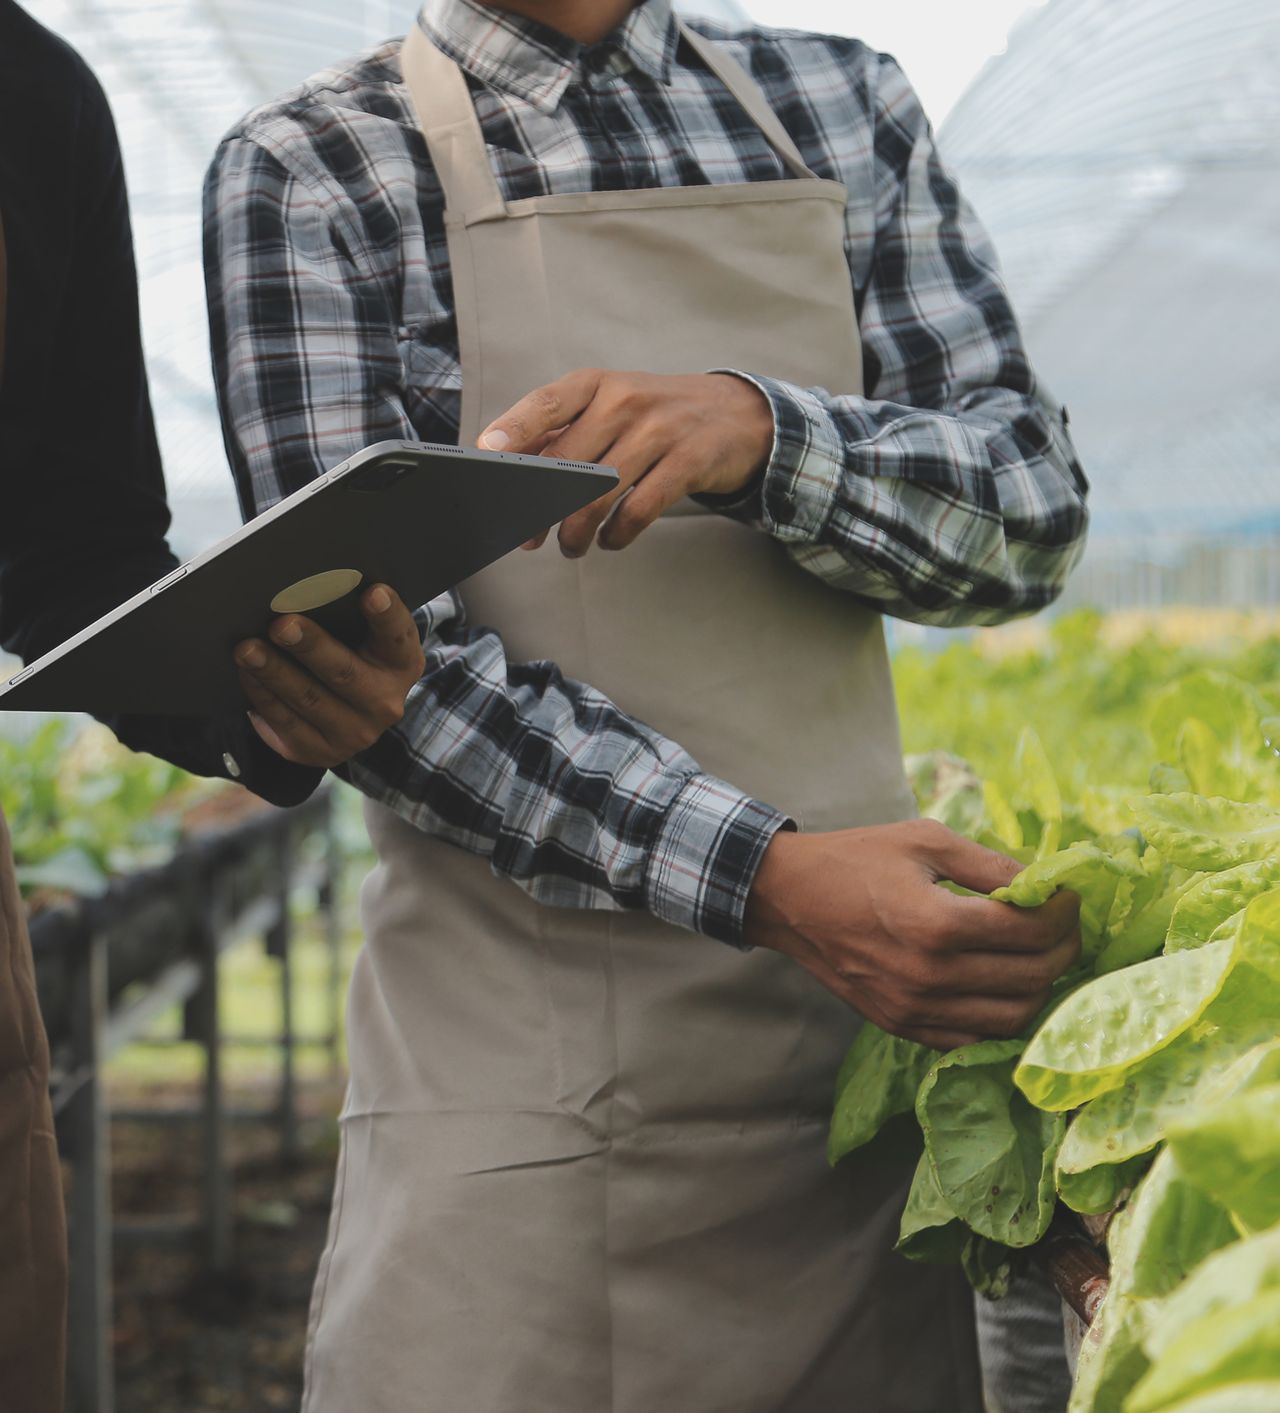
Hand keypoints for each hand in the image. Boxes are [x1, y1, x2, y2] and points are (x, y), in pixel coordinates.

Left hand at [233, 584, 424, 767]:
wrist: (350, 712)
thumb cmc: (351, 653)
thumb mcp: (364, 636)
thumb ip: (348, 614)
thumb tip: (303, 584)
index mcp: (402, 664)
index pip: (398, 636)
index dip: (387, 615)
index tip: (372, 592)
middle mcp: (385, 703)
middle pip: (345, 673)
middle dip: (312, 647)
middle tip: (282, 625)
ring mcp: (354, 733)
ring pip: (309, 700)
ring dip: (274, 672)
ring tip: (247, 649)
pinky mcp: (320, 752)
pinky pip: (286, 723)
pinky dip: (262, 695)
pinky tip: (246, 673)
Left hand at [478, 369, 773, 556]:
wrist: (735, 415)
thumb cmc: (656, 415)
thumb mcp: (611, 406)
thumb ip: (565, 432)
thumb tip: (510, 468)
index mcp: (597, 384)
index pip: (547, 404)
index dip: (514, 429)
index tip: (488, 454)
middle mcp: (625, 401)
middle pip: (568, 462)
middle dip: (540, 508)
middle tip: (528, 537)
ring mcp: (659, 431)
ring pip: (599, 493)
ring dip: (576, 531)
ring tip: (571, 547)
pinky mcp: (687, 462)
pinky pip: (639, 510)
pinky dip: (617, 535)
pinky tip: (610, 541)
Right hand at [744, 820, 1080, 1050]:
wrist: (789, 899)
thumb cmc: (856, 859)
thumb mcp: (924, 840)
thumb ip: (989, 864)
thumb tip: (1046, 883)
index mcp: (935, 923)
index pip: (1028, 932)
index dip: (1063, 915)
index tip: (1069, 898)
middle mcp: (928, 976)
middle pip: (1030, 978)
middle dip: (1062, 950)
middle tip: (1064, 926)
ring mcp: (914, 1008)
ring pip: (1011, 1018)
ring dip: (1039, 988)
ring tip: (1040, 956)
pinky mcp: (902, 1026)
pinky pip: (974, 1039)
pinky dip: (1001, 1018)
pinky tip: (1004, 987)